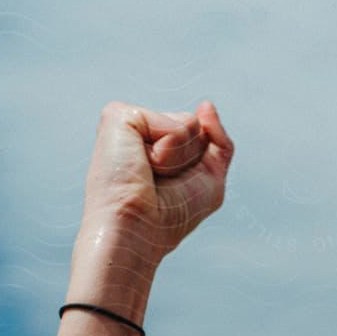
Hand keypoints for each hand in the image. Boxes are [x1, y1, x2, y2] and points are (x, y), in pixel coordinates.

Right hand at [70, 99, 234, 289]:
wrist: (137, 230)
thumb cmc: (169, 216)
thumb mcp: (209, 179)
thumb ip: (218, 141)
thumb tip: (206, 104)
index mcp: (153, 145)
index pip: (198, 135)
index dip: (197, 165)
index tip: (168, 191)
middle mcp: (138, 131)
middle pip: (196, 127)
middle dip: (191, 159)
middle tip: (159, 183)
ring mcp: (126, 121)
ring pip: (189, 123)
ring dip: (180, 157)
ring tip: (149, 174)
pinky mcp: (118, 115)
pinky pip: (173, 123)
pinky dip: (169, 150)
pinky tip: (142, 164)